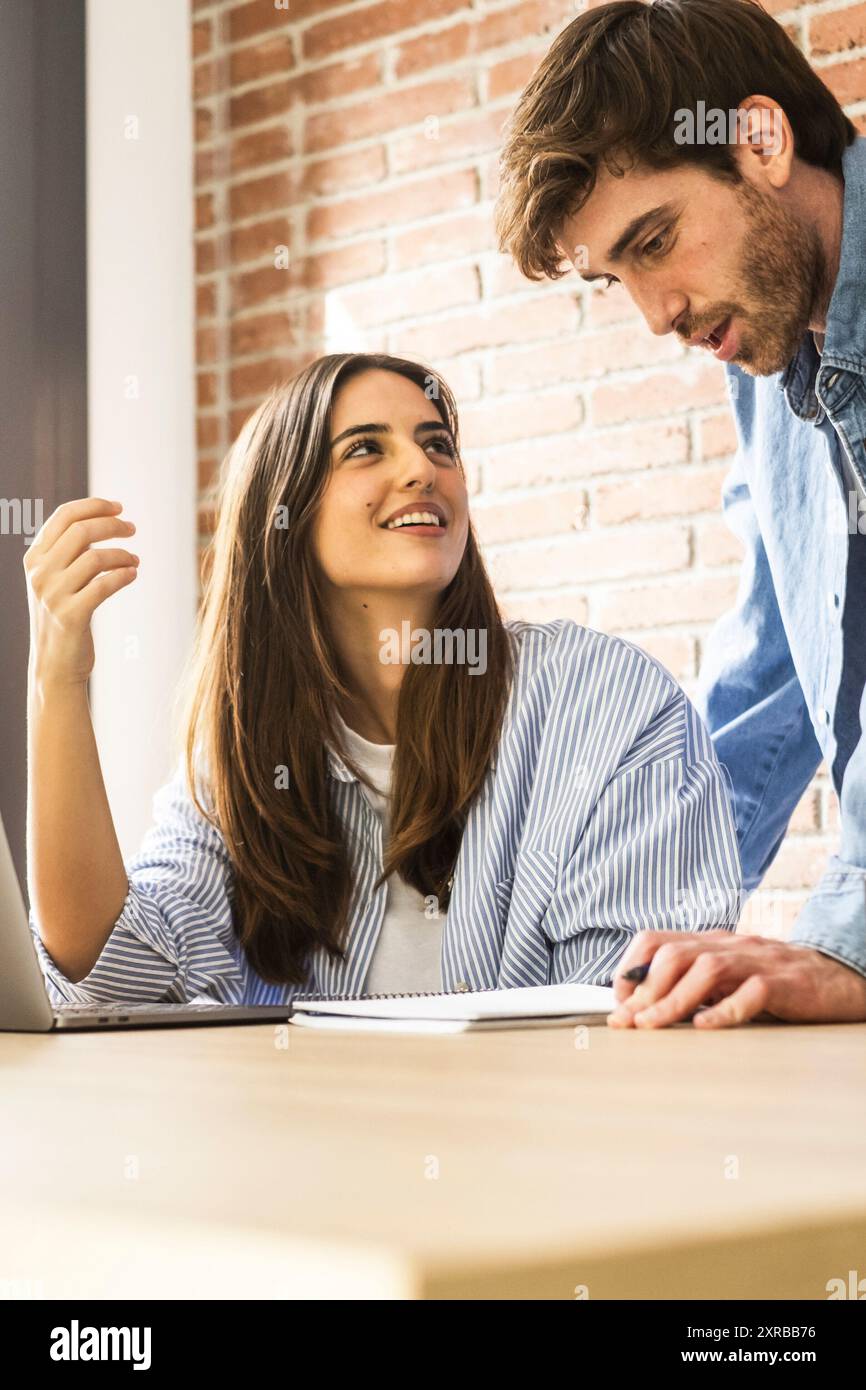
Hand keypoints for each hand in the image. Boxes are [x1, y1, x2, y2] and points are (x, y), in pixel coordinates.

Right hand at [24, 497, 138, 686]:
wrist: (55, 665)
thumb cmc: (63, 617)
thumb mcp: (56, 580)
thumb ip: (68, 552)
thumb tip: (102, 520)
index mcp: (34, 558)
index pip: (64, 516)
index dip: (94, 506)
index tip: (119, 508)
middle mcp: (39, 573)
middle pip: (81, 531)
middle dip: (113, 525)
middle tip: (133, 530)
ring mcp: (53, 594)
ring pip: (95, 557)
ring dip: (123, 554)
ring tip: (135, 561)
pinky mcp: (70, 616)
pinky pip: (104, 585)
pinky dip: (123, 576)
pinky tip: (133, 575)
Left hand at [608, 930, 865, 1027]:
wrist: (834, 977)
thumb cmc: (773, 980)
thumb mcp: (725, 975)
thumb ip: (690, 982)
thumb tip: (641, 1006)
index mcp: (709, 941)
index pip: (655, 941)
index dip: (630, 970)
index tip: (619, 1003)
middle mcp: (728, 945)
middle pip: (674, 954)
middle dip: (644, 990)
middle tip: (627, 1022)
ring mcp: (756, 962)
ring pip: (706, 969)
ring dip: (672, 999)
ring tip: (652, 1026)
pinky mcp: (782, 984)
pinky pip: (751, 992)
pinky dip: (724, 1010)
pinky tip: (705, 1026)